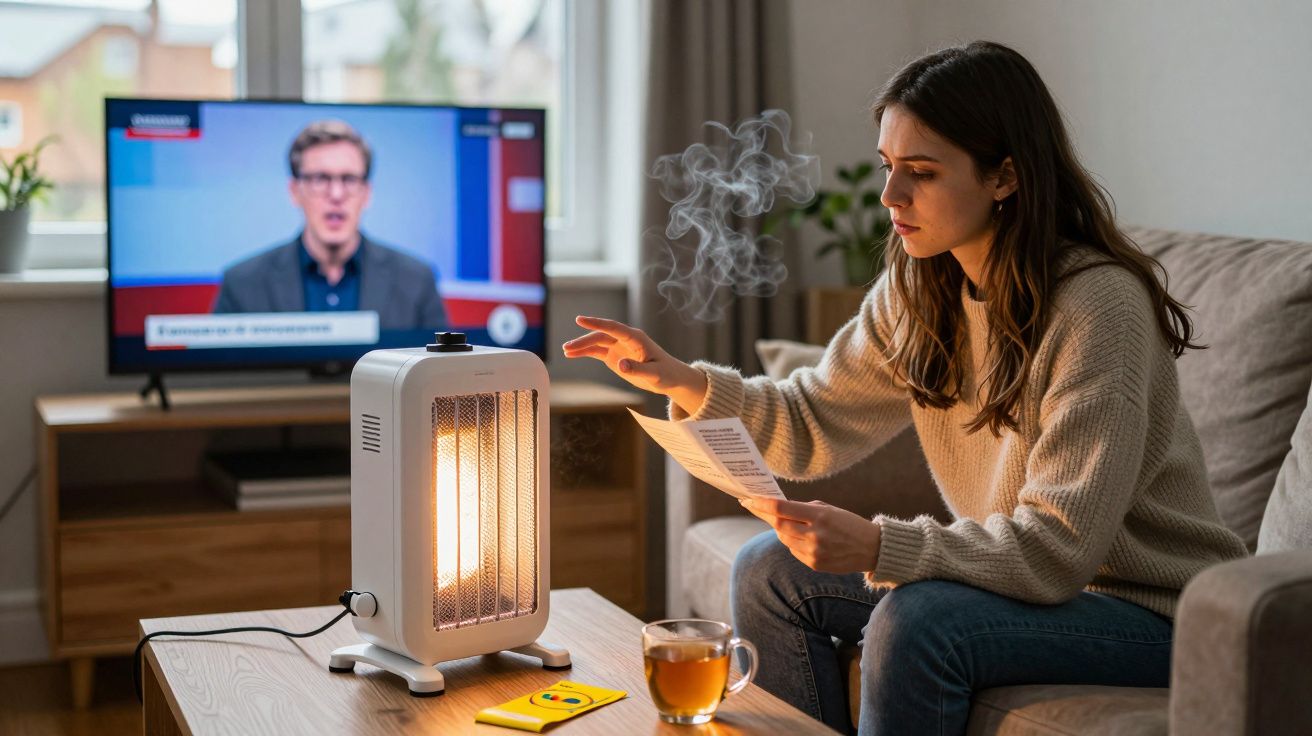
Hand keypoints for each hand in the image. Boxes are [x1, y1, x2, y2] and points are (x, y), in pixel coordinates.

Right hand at [561, 316, 708, 414]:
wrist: (670, 377)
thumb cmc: (666, 374)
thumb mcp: (654, 374)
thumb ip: (638, 369)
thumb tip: (620, 364)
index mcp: (636, 338)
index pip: (613, 327)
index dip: (597, 323)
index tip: (580, 320)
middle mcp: (625, 339)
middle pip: (601, 335)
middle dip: (584, 340)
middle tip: (568, 347)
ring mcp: (619, 346)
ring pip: (596, 342)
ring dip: (581, 346)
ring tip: (565, 351)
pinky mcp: (615, 356)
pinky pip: (596, 351)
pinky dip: (584, 352)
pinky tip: (571, 354)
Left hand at [740, 497, 880, 573]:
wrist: (872, 548)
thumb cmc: (848, 523)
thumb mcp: (828, 509)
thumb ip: (803, 509)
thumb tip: (776, 508)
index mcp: (819, 516)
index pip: (781, 509)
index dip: (761, 504)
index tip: (747, 499)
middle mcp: (815, 535)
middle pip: (778, 525)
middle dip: (764, 515)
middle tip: (754, 506)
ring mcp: (814, 552)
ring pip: (784, 539)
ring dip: (781, 529)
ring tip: (787, 522)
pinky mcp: (815, 564)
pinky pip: (794, 551)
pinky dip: (793, 542)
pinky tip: (803, 538)